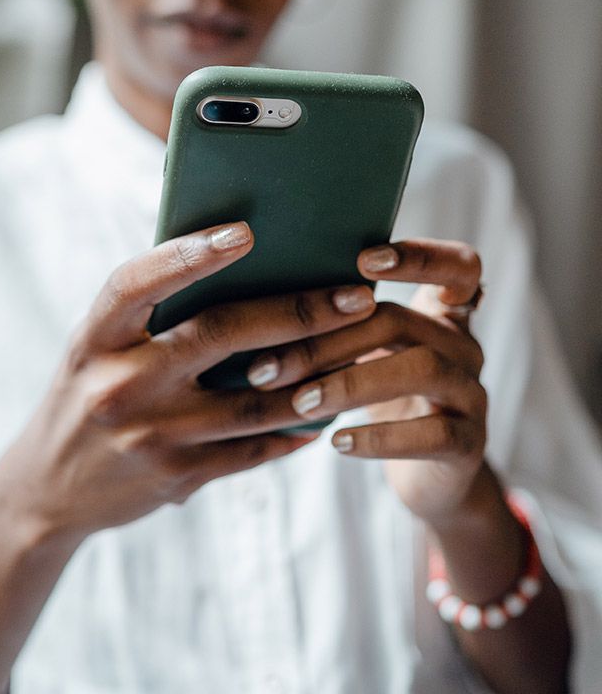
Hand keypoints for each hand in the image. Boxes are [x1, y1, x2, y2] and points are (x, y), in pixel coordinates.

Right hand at [0, 222, 375, 542]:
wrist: (46, 490)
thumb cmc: (83, 397)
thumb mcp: (96, 349)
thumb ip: (149, 317)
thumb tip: (236, 273)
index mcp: (94, 340)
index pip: (138, 284)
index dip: (189, 254)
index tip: (246, 232)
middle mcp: (118, 385)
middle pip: (219, 335)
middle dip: (298, 313)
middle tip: (356, 297)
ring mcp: (148, 436)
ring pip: (253, 400)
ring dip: (315, 375)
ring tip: (360, 350)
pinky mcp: (175, 477)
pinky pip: (251, 450)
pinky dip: (293, 430)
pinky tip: (325, 413)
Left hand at [245, 238, 485, 525]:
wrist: (429, 475)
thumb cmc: (383, 399)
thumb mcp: (368, 354)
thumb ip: (341, 324)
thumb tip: (259, 303)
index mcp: (440, 314)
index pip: (457, 265)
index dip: (419, 256)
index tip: (363, 260)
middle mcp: (463, 345)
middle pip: (400, 321)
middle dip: (327, 341)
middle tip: (267, 368)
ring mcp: (473, 393)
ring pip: (422, 369)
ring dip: (350, 384)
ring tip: (300, 403)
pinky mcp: (471, 444)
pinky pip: (433, 434)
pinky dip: (380, 437)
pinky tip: (337, 442)